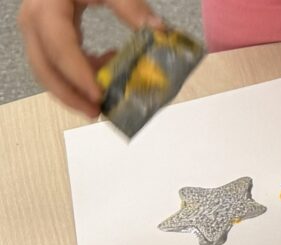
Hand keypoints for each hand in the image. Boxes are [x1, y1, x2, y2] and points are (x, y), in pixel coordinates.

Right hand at [18, 0, 161, 116]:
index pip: (59, 46)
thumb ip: (130, 6)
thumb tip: (159, 31)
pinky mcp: (46, 34)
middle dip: (70, 95)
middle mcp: (35, 19)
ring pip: (48, 69)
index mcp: (47, 7)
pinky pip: (58, 63)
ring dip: (75, 90)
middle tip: (98, 112)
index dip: (78, 74)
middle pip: (44, 66)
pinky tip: (105, 69)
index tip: (99, 95)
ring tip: (105, 101)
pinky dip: (81, 73)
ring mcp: (37, 28)